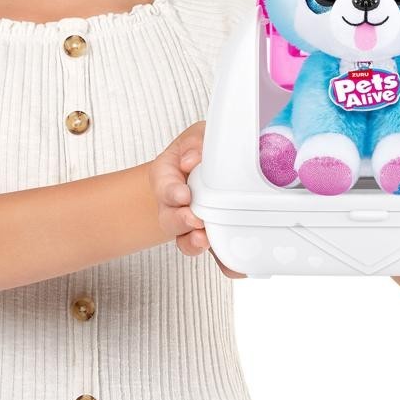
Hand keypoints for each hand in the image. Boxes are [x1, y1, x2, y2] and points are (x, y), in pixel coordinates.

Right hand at [148, 121, 246, 278]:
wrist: (206, 171)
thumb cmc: (200, 151)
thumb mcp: (197, 137)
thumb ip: (195, 142)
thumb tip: (193, 159)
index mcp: (168, 177)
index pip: (164, 186)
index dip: (172, 193)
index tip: (183, 195)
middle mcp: (175, 205)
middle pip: (169, 219)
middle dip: (181, 221)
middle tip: (195, 219)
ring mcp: (191, 224)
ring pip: (186, 241)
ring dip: (194, 243)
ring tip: (205, 239)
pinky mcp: (211, 237)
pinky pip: (213, 255)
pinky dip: (224, 261)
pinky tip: (236, 263)